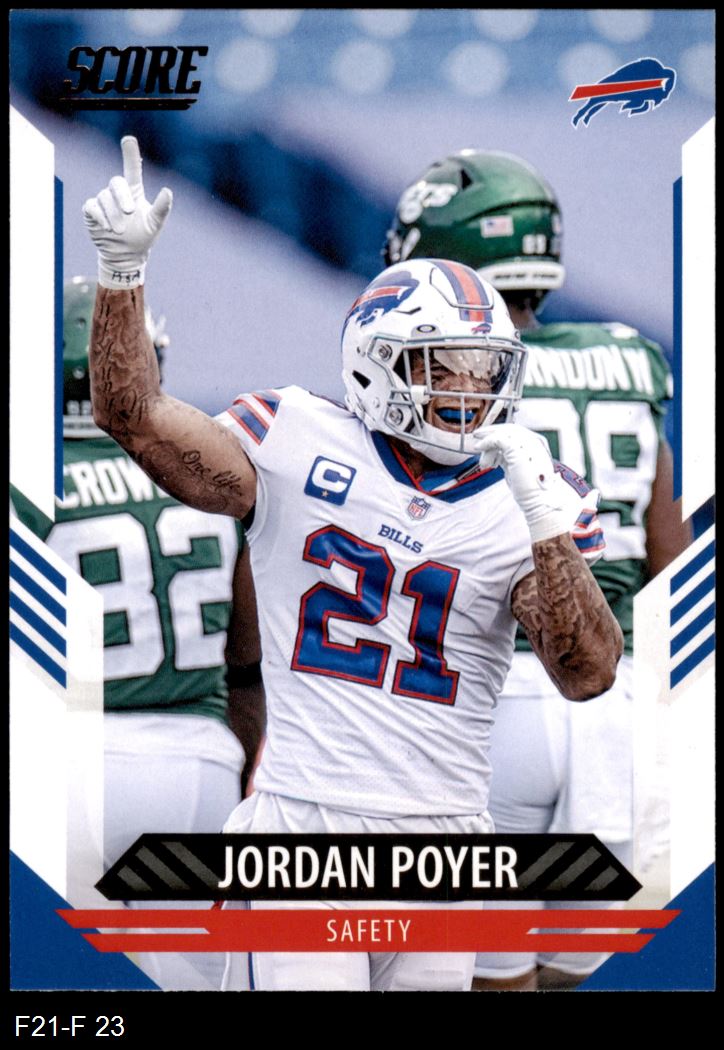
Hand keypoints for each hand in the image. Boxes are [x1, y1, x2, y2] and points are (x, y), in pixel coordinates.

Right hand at [82, 136, 172, 288]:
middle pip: (116, 182)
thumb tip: (168, 190)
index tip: (128, 139)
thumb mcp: (155, 224)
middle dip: (122, 197)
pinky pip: (92, 207)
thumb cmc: (142, 237)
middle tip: (129, 213)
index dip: (130, 153)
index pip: (132, 168)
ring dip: (113, 216)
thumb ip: (162, 208)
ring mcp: (104, 201)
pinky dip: (100, 216)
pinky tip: (106, 227)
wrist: (126, 255)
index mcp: (134, 191)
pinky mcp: (92, 211)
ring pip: (105, 199)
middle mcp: (118, 193)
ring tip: (120, 231)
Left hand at [478, 423, 567, 542]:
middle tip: (477, 438)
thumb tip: (497, 456)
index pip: (516, 433)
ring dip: (488, 442)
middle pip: (510, 430)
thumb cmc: (531, 491)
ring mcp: (528, 444)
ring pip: (503, 433)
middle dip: (492, 433)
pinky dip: (487, 442)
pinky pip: (498, 439)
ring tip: (481, 456)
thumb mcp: (519, 470)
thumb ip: (510, 459)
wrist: (541, 501)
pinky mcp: (518, 449)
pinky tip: (480, 450)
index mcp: (537, 446)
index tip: (487, 441)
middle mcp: (534, 442)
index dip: (500, 435)